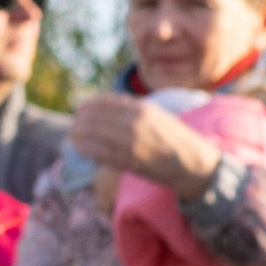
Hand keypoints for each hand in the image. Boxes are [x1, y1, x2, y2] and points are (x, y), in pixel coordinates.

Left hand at [70, 94, 222, 198]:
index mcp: (144, 109)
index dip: (90, 104)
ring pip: (96, 132)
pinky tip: (79, 148)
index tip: (80, 107)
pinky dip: (87, 148)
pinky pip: (102, 152)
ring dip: (79, 133)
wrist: (194, 163)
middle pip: (97, 116)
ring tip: (72, 136)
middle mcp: (136, 122)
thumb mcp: (157, 116)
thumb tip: (106, 105)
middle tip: (74, 125)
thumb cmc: (175, 140)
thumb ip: (134, 110)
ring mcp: (133, 141)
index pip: (107, 101)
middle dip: (81, 120)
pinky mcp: (131, 160)